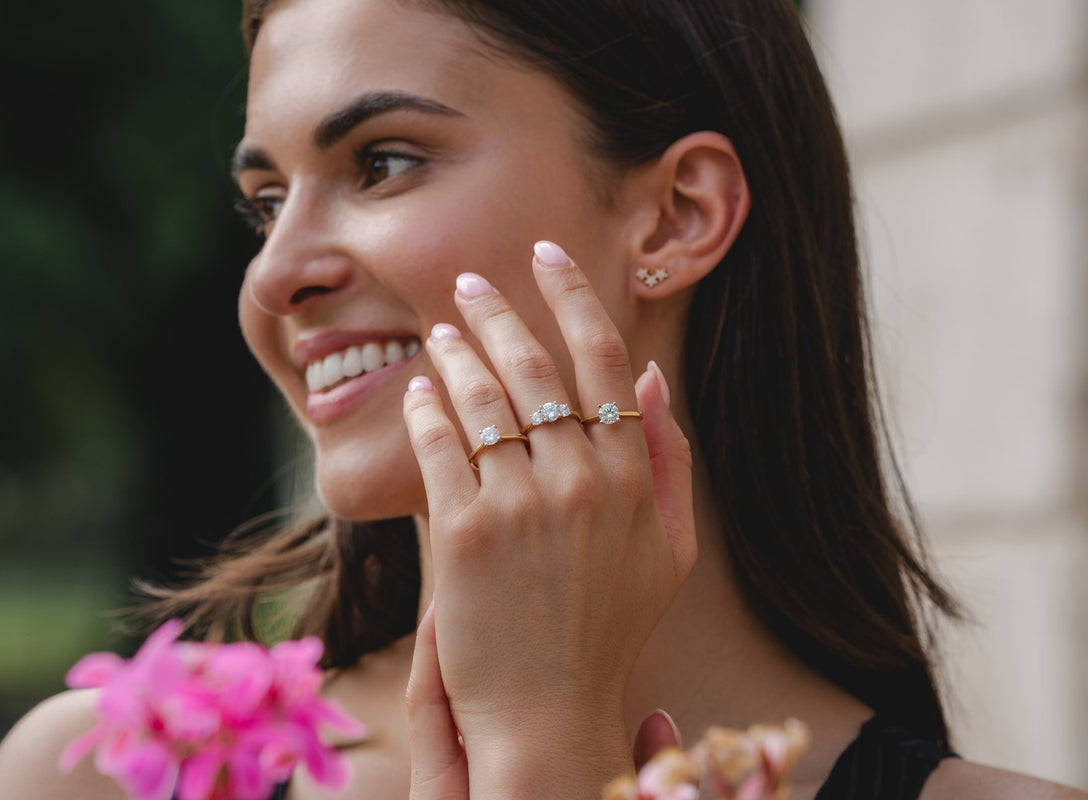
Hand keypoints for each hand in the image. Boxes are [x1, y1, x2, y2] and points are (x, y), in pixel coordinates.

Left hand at [402, 241, 696, 797]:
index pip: (603, 358)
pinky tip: (418, 392)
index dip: (572, 295)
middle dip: (499, 310)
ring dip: (457, 351)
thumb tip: (654, 376)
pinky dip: (426, 410)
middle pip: (535, 366)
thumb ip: (669, 459)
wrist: (548, 710)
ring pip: (483, 398)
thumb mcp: (669, 548)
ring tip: (438, 329)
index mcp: (630, 475)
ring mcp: (521, 505)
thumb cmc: (609, 626)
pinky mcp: (465, 534)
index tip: (546, 254)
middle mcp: (580, 480)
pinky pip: (439, 448)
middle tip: (470, 281)